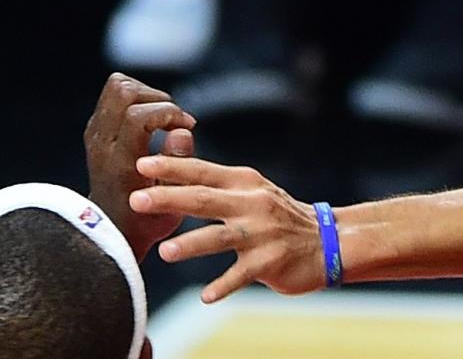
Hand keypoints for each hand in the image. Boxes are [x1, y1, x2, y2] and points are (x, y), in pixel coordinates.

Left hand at [83, 73, 198, 258]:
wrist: (112, 230)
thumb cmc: (145, 220)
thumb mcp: (171, 204)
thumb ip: (177, 164)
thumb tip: (182, 131)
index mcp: (120, 163)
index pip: (138, 116)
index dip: (169, 113)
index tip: (187, 125)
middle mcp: (103, 144)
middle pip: (124, 91)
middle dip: (158, 98)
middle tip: (175, 120)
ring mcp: (96, 134)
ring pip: (117, 86)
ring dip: (146, 94)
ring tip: (164, 117)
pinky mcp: (96, 130)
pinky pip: (114, 96)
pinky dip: (136, 98)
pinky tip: (151, 119)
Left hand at [131, 154, 326, 302]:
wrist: (326, 241)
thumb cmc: (277, 216)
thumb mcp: (252, 190)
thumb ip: (217, 184)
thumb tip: (173, 170)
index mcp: (243, 182)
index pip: (202, 171)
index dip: (171, 167)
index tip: (141, 165)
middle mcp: (251, 203)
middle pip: (204, 200)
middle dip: (168, 198)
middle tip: (136, 200)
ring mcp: (261, 234)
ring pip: (219, 238)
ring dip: (191, 245)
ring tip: (165, 252)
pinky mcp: (269, 262)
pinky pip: (241, 276)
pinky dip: (223, 286)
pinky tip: (206, 297)